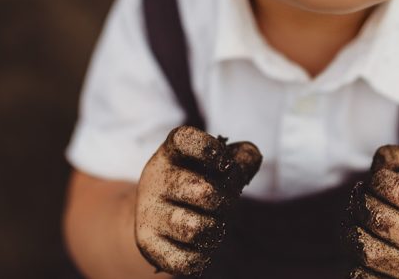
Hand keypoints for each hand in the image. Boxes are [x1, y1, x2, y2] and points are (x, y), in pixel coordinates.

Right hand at [135, 125, 261, 275]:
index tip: (223, 163)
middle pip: (205, 192)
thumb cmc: (195, 184)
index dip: (210, 149)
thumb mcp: (214, 165)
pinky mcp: (148, 244)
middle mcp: (155, 179)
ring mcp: (149, 213)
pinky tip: (200, 246)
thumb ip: (240, 158)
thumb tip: (250, 159)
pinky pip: (187, 260)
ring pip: (196, 229)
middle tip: (225, 203)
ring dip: (215, 230)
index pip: (185, 139)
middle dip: (226, 201)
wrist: (154, 217)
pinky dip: (203, 256)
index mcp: (170, 152)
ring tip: (213, 226)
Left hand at [347, 145, 398, 278]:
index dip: (376, 179)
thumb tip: (375, 166)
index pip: (394, 188)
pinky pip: (358, 275)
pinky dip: (352, 258)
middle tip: (363, 198)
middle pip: (375, 217)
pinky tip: (363, 244)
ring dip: (349, 229)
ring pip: (363, 249)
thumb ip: (396, 158)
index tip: (378, 181)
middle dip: (360, 202)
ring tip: (357, 220)